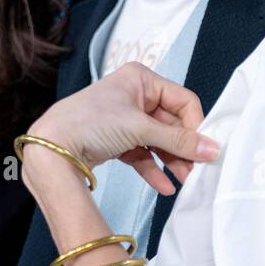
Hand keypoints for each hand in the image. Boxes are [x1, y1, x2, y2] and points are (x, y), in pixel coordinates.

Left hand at [27, 62, 220, 195]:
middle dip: (183, 148)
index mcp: (140, 79)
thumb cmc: (90, 123)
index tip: (203, 149)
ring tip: (184, 181)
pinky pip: (143, 153)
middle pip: (172, 123)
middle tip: (196, 171)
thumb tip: (213, 149)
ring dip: (171, 161)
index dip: (194, 125)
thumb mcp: (139, 129)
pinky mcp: (116, 139)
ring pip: (159, 140)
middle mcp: (134, 94)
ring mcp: (125, 118)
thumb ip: (178, 141)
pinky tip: (164, 186)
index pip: (182, 100)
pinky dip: (153, 168)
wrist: (51, 146)